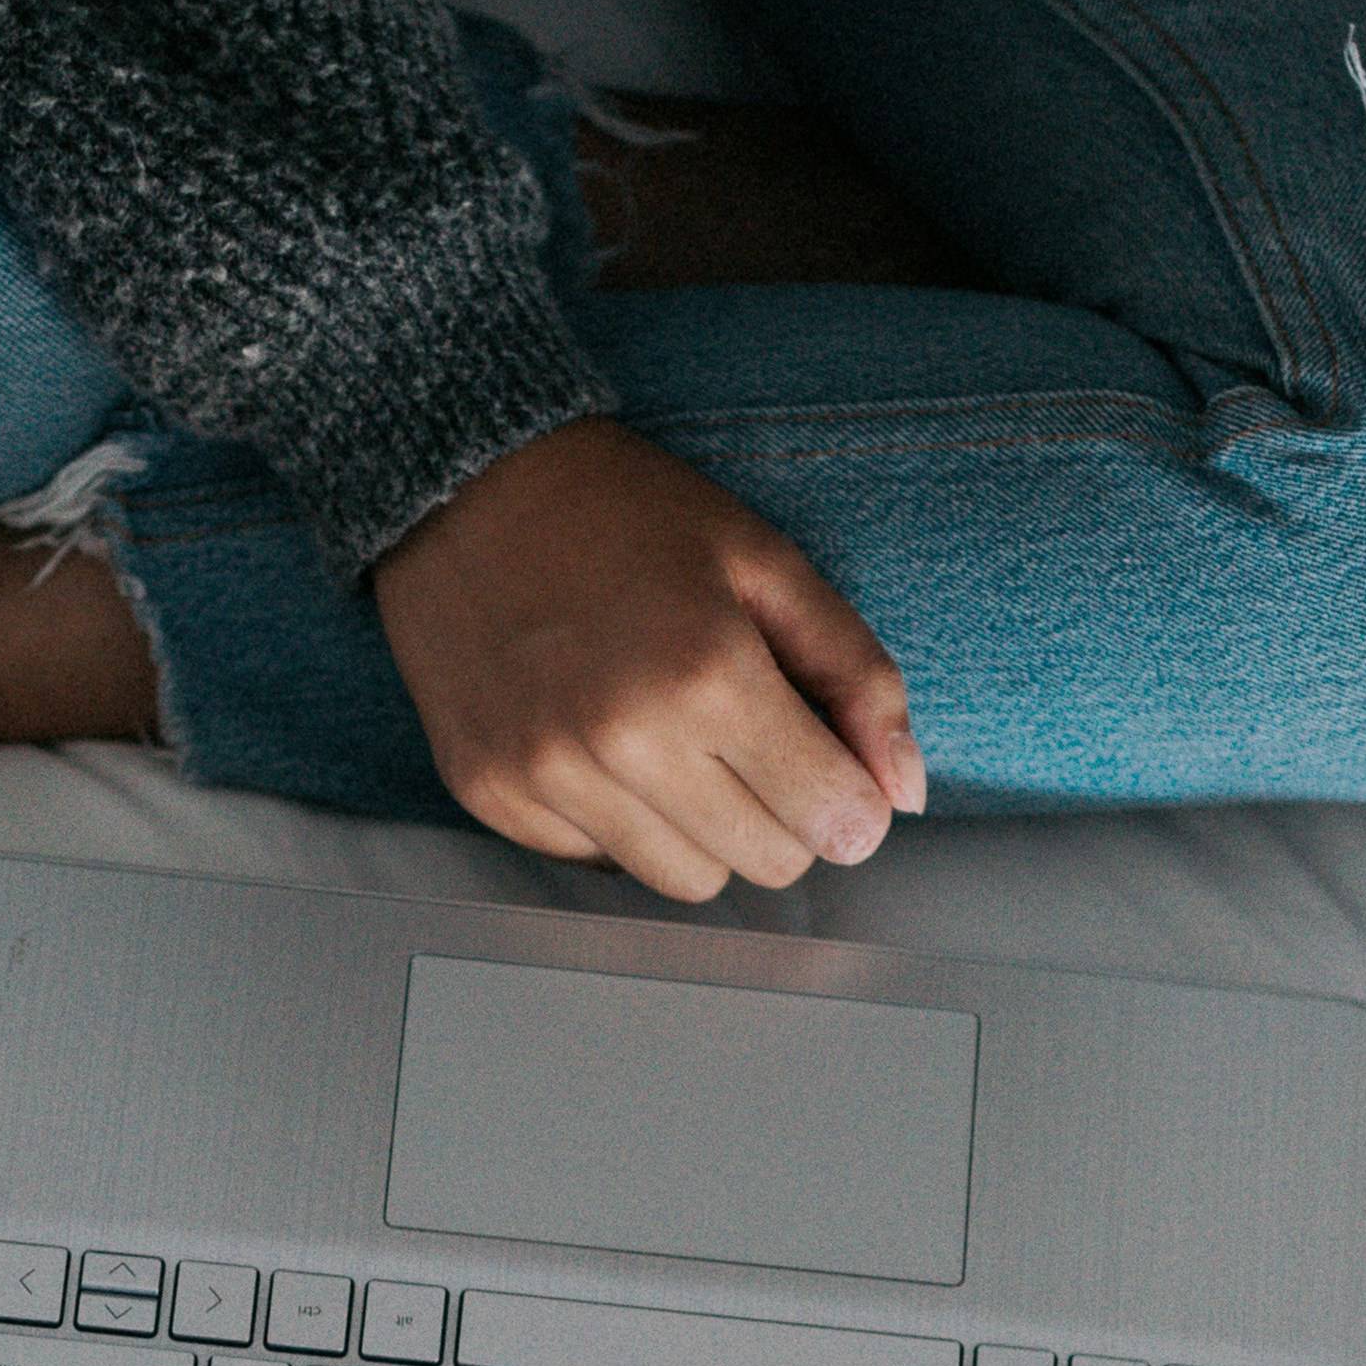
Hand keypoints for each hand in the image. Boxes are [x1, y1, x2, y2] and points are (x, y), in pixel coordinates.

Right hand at [371, 420, 922, 899]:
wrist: (465, 484)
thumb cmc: (626, 513)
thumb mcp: (766, 563)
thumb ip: (855, 677)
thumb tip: (901, 794)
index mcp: (709, 673)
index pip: (831, 818)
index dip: (854, 803)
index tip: (839, 774)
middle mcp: (623, 740)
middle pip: (766, 863)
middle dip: (786, 816)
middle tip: (759, 745)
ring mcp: (547, 774)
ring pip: (686, 882)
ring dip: (706, 832)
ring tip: (681, 747)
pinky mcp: (492, 792)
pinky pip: (598, 862)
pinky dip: (621, 823)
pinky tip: (604, 744)